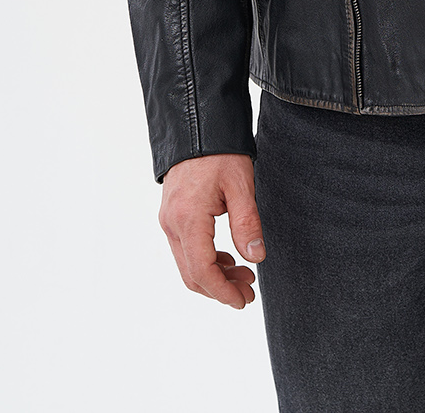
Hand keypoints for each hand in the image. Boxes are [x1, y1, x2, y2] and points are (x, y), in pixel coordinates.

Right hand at [159, 153, 266, 308]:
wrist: (196, 123)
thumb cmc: (220, 151)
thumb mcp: (241, 184)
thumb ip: (247, 222)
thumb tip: (256, 257)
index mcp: (188, 218)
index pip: (202, 270)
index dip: (223, 291)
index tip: (243, 301)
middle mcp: (172, 223)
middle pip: (191, 273)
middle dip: (220, 289)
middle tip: (248, 292)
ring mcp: (169, 219)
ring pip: (187, 263)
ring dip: (213, 276)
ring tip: (244, 276)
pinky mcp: (172, 214)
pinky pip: (185, 248)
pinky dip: (205, 260)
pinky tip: (227, 259)